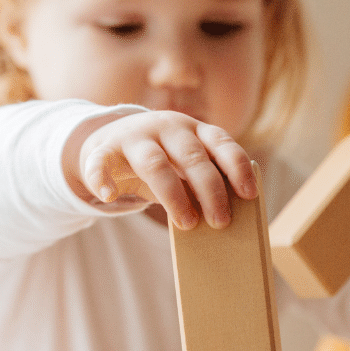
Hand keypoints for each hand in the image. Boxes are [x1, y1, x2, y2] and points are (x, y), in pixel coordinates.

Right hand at [65, 111, 256, 229]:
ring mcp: (135, 135)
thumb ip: (202, 181)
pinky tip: (109, 196)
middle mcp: (167, 127)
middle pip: (192, 156)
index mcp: (194, 129)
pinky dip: (102, 179)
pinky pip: (100, 162)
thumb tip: (225, 216)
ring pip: (155, 163)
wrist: (110, 143)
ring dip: (173, 196)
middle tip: (220, 222)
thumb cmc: (162, 161)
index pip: (222, 142)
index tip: (249, 194)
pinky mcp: (104, 148)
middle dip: (210, 190)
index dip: (237, 167)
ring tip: (186, 224)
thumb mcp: (185, 165)